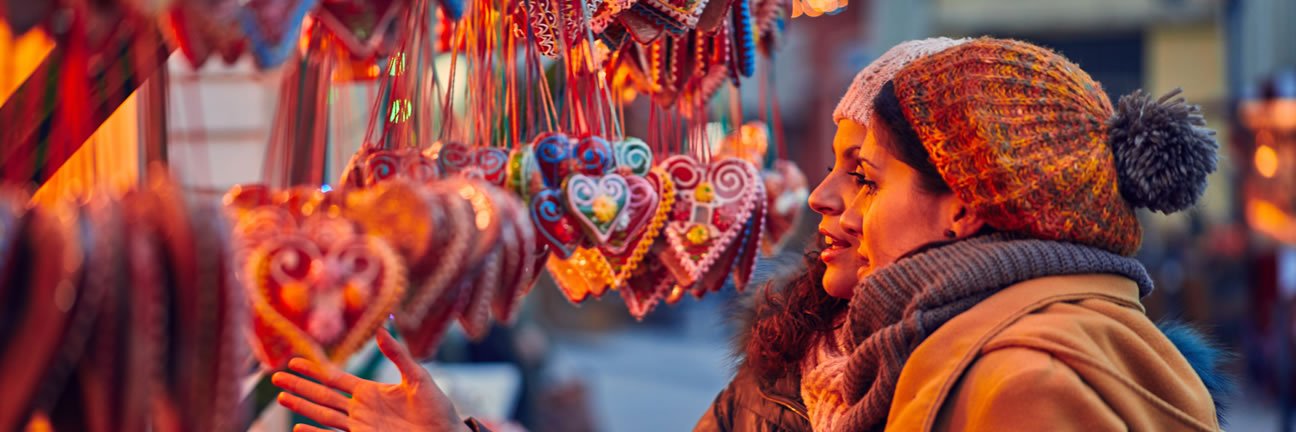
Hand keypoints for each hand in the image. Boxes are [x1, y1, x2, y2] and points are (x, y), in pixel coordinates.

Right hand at [272, 329, 469, 431]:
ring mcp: (360, 427)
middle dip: (299, 386)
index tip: (294, 360)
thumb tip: (381, 329)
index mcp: (370, 392)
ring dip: (301, 407)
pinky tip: (298, 429)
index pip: (334, 378)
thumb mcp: (418, 377)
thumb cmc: (437, 408)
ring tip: (281, 398)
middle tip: (275, 377)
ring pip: (323, 415)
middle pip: (322, 395)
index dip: (314, 369)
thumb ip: (398, 355)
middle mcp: (360, 409)